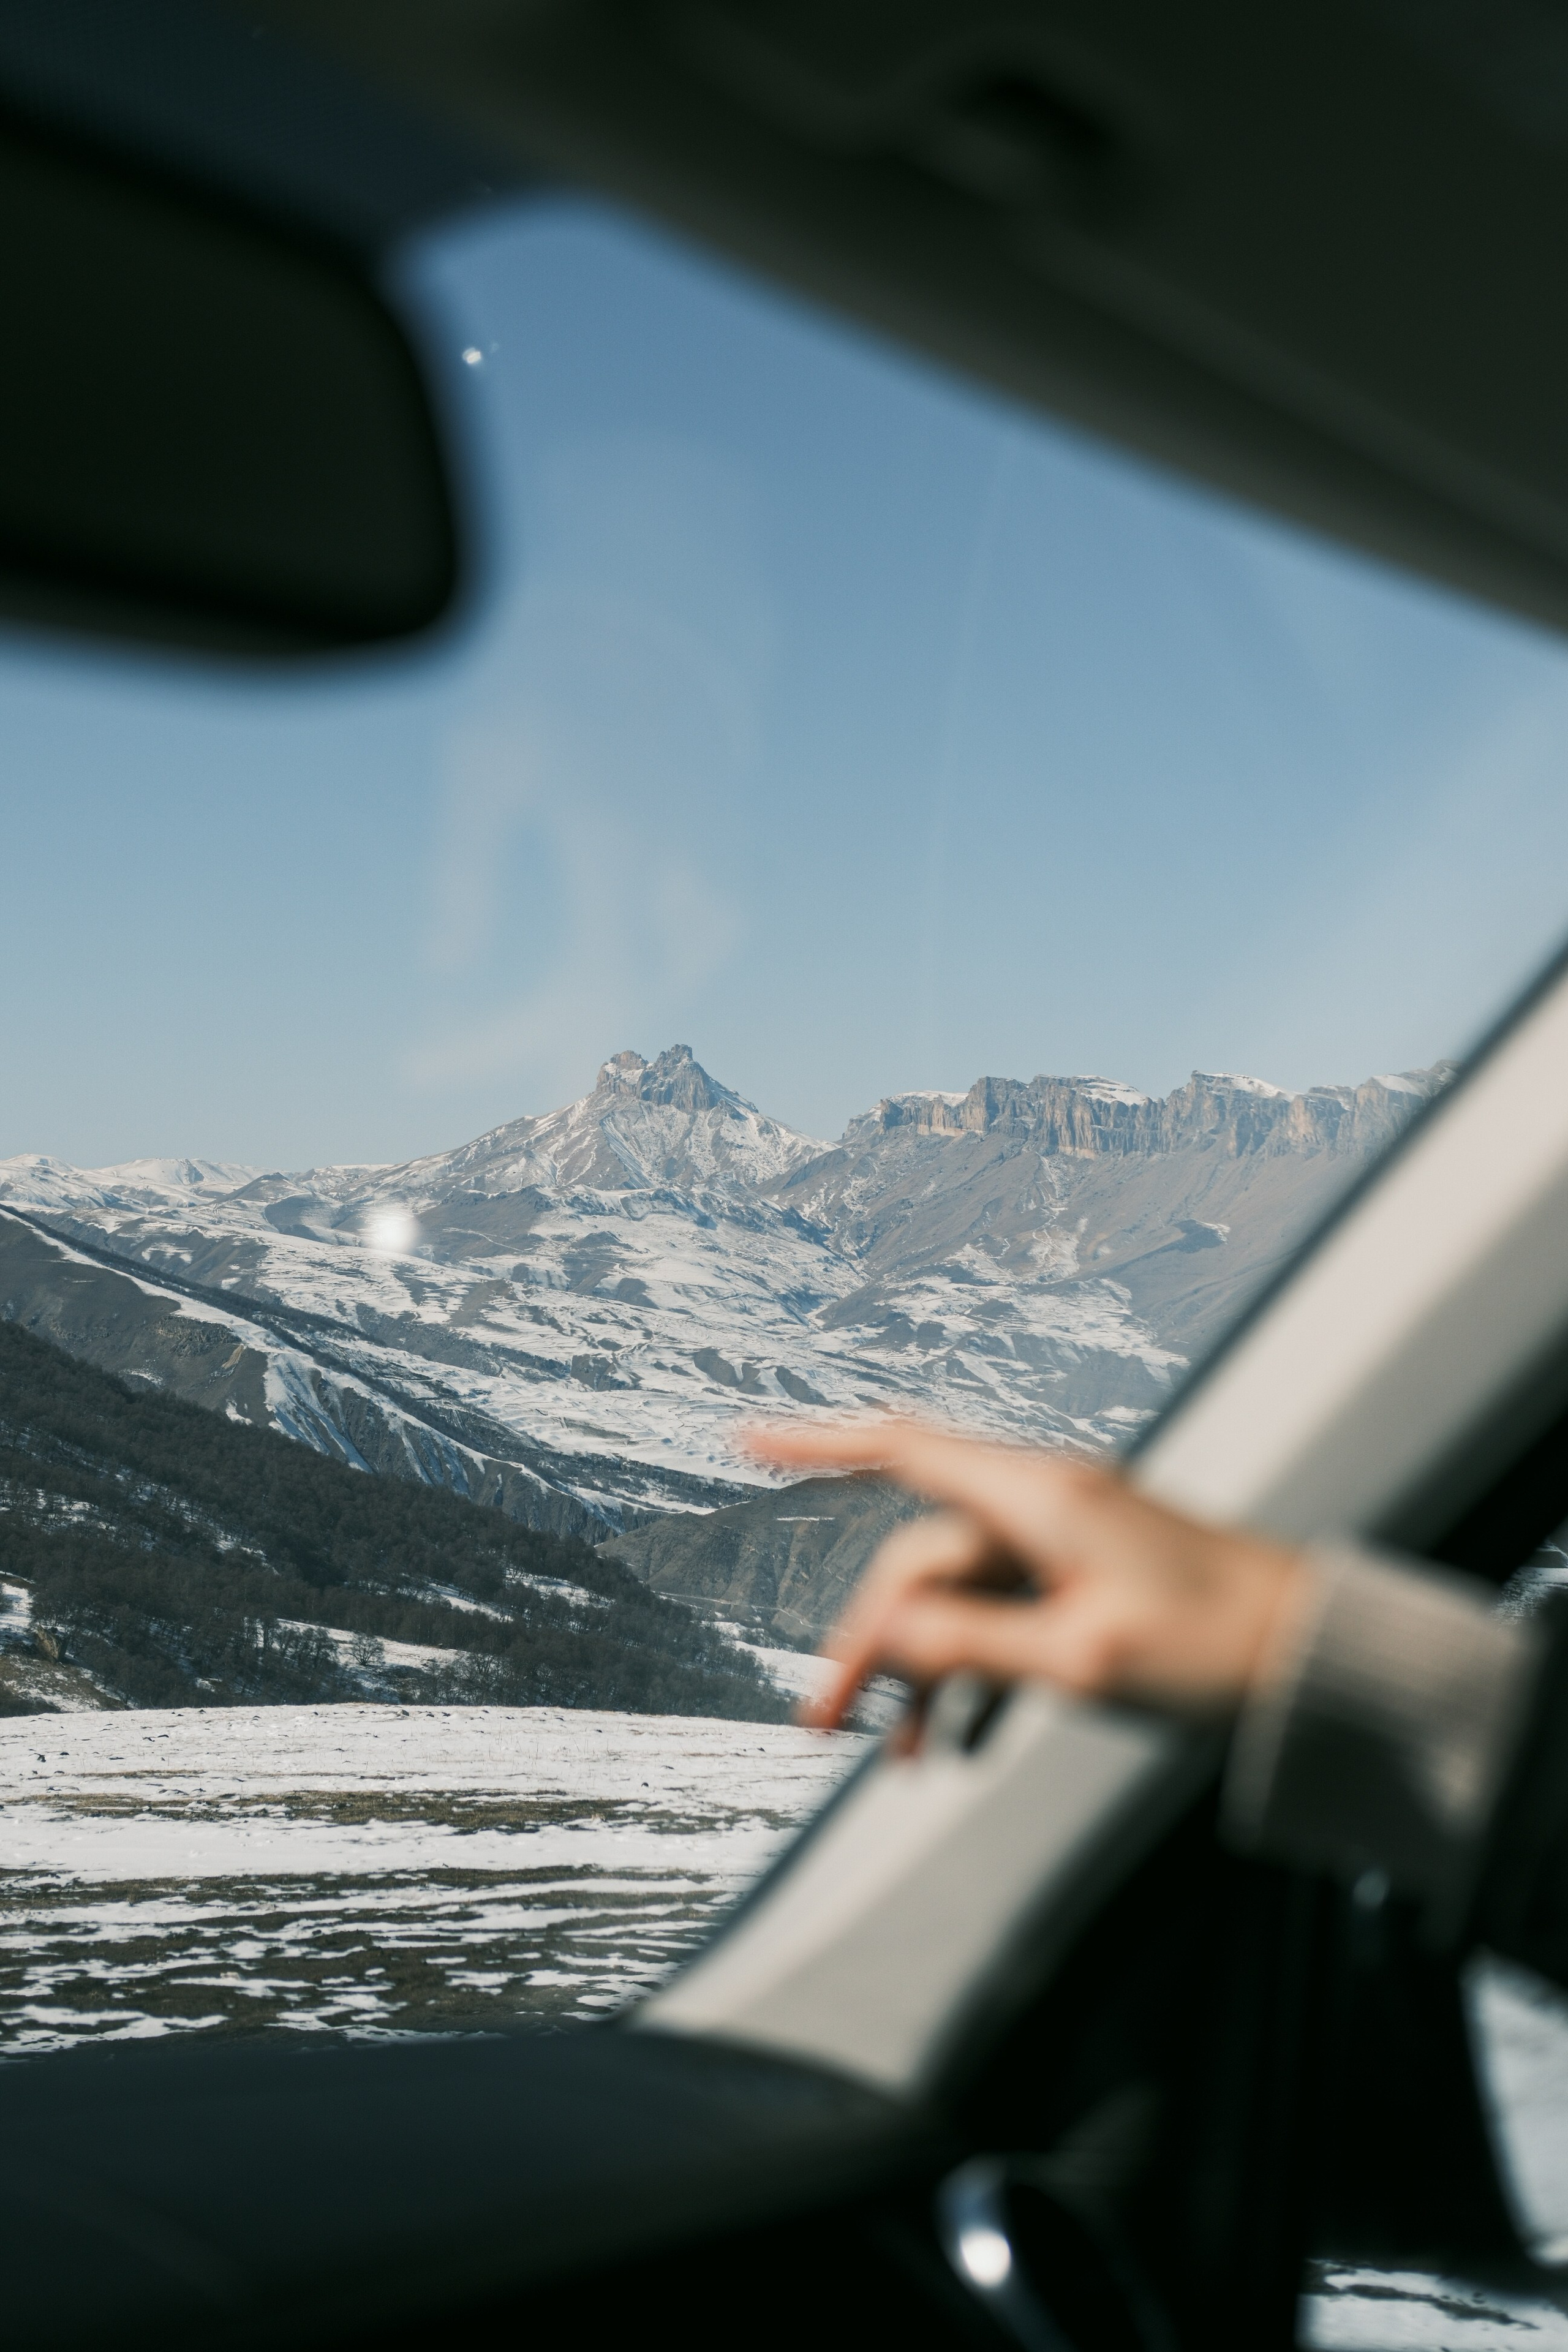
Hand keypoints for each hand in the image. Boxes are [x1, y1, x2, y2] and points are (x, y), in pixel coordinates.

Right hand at [746, 1419, 1311, 1732]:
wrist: (1317, 1659)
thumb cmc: (1215, 1649)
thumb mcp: (1081, 1661)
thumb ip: (969, 1644)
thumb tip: (875, 1633)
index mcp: (1037, 1497)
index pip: (900, 1448)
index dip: (816, 1443)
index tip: (746, 1439)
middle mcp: (1043, 1506)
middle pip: (919, 1559)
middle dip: (866, 1643)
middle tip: (822, 1728)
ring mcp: (1068, 1544)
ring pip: (961, 1600)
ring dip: (924, 1676)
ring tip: (897, 1762)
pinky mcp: (1090, 1583)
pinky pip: (1008, 1620)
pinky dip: (979, 1677)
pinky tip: (961, 1747)